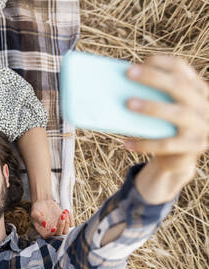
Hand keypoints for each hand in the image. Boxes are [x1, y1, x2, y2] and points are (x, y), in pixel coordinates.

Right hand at [31, 199, 73, 237]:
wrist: (44, 203)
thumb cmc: (37, 208)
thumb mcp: (35, 212)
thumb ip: (38, 218)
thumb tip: (44, 225)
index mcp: (42, 230)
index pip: (47, 236)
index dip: (51, 234)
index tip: (54, 228)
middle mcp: (51, 231)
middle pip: (59, 234)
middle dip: (61, 226)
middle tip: (62, 216)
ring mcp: (59, 227)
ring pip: (66, 230)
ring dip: (67, 222)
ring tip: (64, 213)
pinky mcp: (64, 222)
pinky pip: (71, 225)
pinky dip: (71, 219)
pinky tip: (66, 212)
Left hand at [125, 56, 207, 180]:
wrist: (178, 157)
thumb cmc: (163, 126)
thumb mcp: (162, 108)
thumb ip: (151, 96)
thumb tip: (118, 86)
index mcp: (196, 89)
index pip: (181, 68)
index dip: (161, 62)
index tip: (140, 61)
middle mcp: (203, 104)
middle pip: (179, 86)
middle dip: (153, 77)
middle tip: (128, 73)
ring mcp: (201, 126)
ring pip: (177, 113)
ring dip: (151, 107)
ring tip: (128, 104)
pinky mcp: (193, 146)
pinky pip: (166, 144)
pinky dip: (144, 144)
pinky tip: (126, 143)